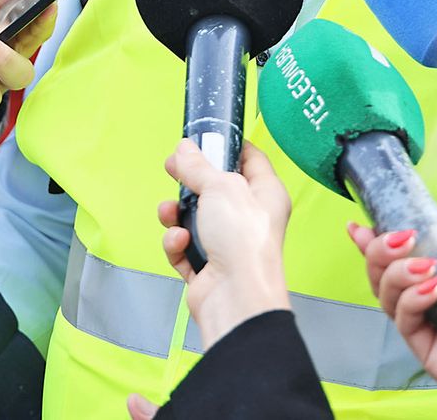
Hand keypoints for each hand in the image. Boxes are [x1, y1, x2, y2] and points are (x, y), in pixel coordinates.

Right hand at [158, 138, 291, 347]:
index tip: (204, 138)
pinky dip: (177, 244)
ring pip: (193, 218)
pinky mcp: (207, 266)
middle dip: (190, 183)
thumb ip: (198, 166)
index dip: (227, 146)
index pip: (250, 159)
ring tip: (171, 213)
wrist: (236, 297)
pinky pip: (183, 247)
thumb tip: (184, 150)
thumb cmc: (245, 243)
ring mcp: (228, 243)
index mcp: (265, 193)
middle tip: (174, 170)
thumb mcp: (220, 187)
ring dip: (176, 215)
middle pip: (214, 188)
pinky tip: (180, 243)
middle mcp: (248, 218)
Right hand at [348, 207, 436, 394]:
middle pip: (387, 281)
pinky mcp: (434, 356)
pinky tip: (430, 286)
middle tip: (393, 237)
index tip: (359, 225)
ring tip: (421, 263)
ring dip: (395, 273)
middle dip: (379, 253)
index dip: (378, 245)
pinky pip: (405, 324)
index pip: (405, 262)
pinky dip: (411, 299)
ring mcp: (435, 332)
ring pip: (388, 300)